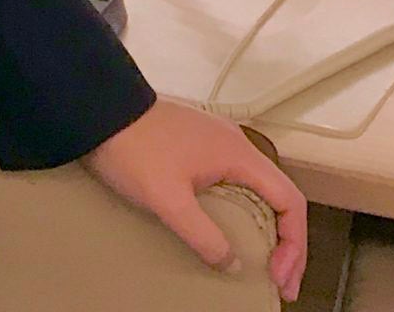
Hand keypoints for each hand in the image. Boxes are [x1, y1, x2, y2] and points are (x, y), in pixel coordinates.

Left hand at [85, 99, 306, 301]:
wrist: (99, 111)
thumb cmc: (133, 150)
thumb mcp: (167, 200)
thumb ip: (204, 235)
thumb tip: (233, 265)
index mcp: (238, 153)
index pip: (289, 201)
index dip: (293, 244)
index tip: (278, 277)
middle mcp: (235, 145)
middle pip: (279, 197)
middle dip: (286, 243)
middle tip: (279, 283)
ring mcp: (218, 144)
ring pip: (259, 191)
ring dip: (267, 230)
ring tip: (263, 265)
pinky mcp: (199, 148)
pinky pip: (237, 185)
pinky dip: (246, 214)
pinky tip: (235, 234)